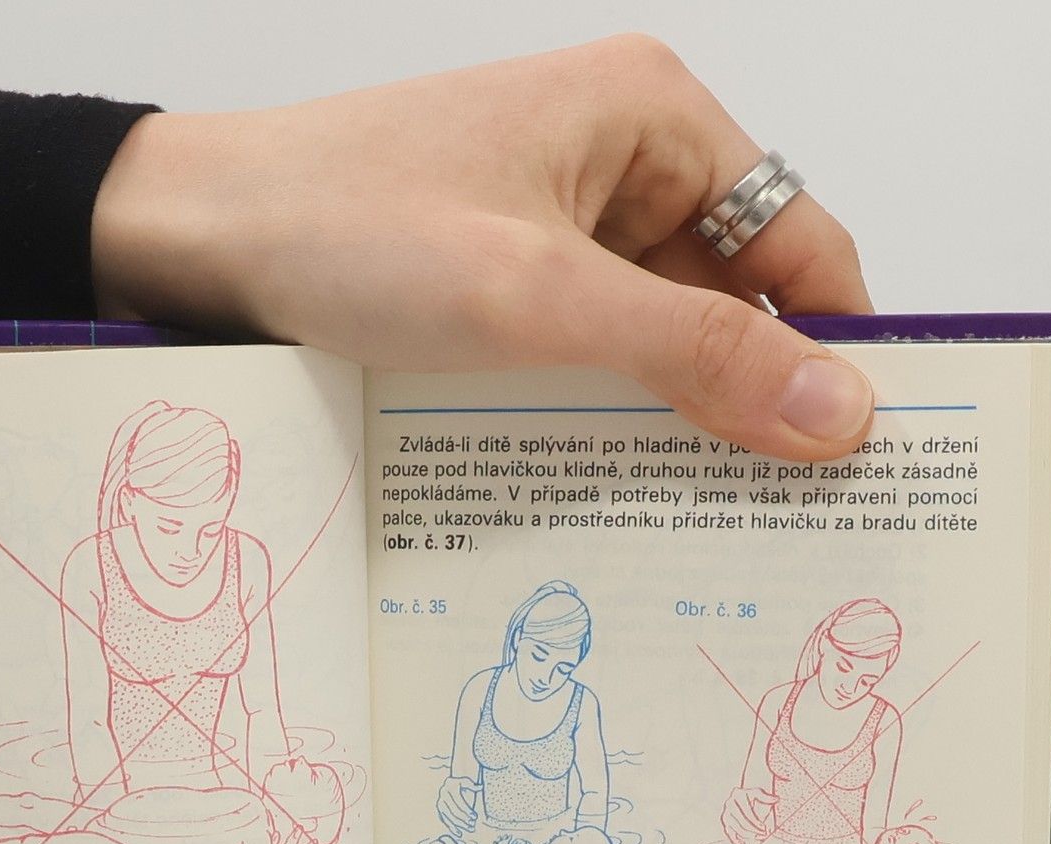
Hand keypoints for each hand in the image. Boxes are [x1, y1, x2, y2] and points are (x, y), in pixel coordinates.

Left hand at [94, 37, 873, 459]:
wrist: (192, 238)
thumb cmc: (347, 228)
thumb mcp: (539, 300)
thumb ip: (696, 356)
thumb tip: (842, 410)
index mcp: (653, 117)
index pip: (801, 241)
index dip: (835, 347)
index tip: (858, 460)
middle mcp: (618, 160)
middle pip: (734, 297)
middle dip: (749, 399)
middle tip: (775, 520)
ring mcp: (556, 221)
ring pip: (657, 337)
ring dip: (668, 418)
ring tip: (690, 519)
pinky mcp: (504, 277)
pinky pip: (586, 351)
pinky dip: (598, 413)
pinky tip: (599, 483)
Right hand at [434, 777, 478, 832]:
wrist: (451, 784)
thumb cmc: (461, 783)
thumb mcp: (466, 781)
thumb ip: (472, 785)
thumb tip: (480, 787)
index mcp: (449, 785)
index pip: (459, 801)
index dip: (467, 810)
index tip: (475, 816)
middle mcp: (443, 794)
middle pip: (453, 810)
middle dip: (464, 818)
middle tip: (473, 824)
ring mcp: (440, 802)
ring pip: (449, 817)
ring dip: (460, 824)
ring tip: (470, 828)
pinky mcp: (440, 810)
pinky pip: (445, 821)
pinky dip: (452, 828)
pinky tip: (459, 834)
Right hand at [721, 785, 774, 843]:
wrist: (743, 795)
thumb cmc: (752, 795)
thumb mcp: (759, 793)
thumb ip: (767, 797)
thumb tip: (775, 799)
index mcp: (738, 794)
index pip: (748, 812)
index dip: (756, 822)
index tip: (765, 828)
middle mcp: (730, 803)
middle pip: (742, 822)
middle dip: (754, 830)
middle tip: (763, 834)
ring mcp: (726, 812)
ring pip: (736, 828)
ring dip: (748, 835)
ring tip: (758, 837)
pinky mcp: (725, 820)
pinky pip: (729, 832)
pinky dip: (734, 839)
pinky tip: (742, 843)